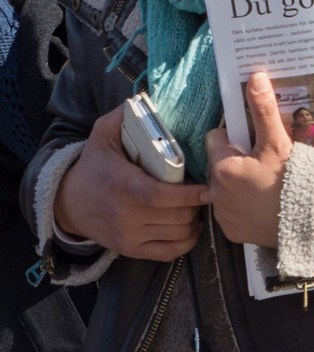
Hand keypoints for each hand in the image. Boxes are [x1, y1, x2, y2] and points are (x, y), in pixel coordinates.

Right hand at [52, 108, 209, 259]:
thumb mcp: (103, 135)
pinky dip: (186, 242)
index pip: (161, 197)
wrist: (68, 203)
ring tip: (196, 205)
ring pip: (177, 234)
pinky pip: (168, 253)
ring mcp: (128, 236)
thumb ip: (124, 117)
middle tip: (207, 190)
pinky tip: (189, 226)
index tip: (208, 186)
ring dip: (194, 221)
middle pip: (176, 216)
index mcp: (122, 186)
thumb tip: (145, 98)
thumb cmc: (94, 165)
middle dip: (196, 204)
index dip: (189, 195)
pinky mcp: (130, 250)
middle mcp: (125, 215)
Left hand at [204, 72, 292, 249]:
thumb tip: (255, 77)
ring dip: (240, 184)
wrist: (311, 223)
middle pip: (221, 164)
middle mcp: (215, 192)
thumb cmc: (293, 181)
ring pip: (225, 188)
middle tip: (265, 165)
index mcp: (223, 166)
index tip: (254, 144)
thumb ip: (263, 110)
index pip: (216, 139)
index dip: (235, 138)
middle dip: (237, 161)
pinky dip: (245, 207)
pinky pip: (233, 212)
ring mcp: (223, 214)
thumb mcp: (278, 143)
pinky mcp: (232, 231)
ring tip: (267, 186)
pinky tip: (264, 206)